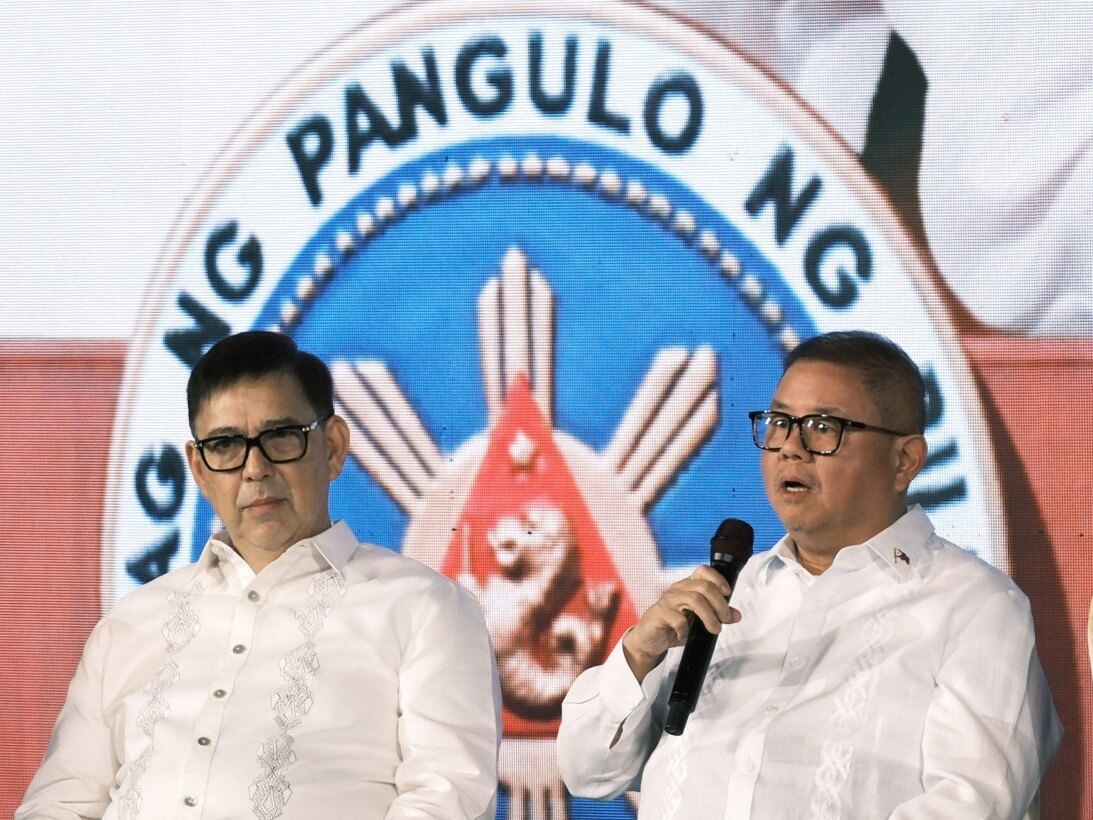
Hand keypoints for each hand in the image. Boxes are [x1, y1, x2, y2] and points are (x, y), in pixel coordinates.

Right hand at [621, 566, 739, 682]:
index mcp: (688, 586)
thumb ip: (717, 615)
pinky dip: (686, 630)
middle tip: (725, 619)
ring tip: (714, 629)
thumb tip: (736, 615)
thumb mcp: (698, 621)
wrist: (650, 639)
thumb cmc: (674, 626)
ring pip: (694, 600)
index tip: (727, 593)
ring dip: (709, 616)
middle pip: (704, 586)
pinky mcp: (660, 613)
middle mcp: (678, 589)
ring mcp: (668, 600)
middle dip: (719, 604)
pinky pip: (678, 619)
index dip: (718, 579)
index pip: (703, 571)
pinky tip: (685, 635)